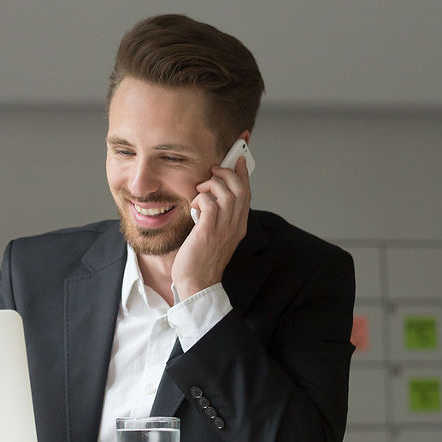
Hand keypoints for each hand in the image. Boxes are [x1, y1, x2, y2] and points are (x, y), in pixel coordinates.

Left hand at [172, 157, 250, 298]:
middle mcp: (235, 226)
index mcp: (239, 225)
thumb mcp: (214, 233)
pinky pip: (209, 205)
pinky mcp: (208, 232)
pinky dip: (201, 200)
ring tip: (200, 190)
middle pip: (241, 189)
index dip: (244, 173)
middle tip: (214, 170)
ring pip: (227, 194)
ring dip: (212, 185)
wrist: (196, 283)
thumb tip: (209, 196)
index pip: (247, 193)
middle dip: (228, 173)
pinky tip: (194, 206)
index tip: (239, 158)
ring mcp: (223, 229)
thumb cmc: (201, 258)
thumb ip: (216, 216)